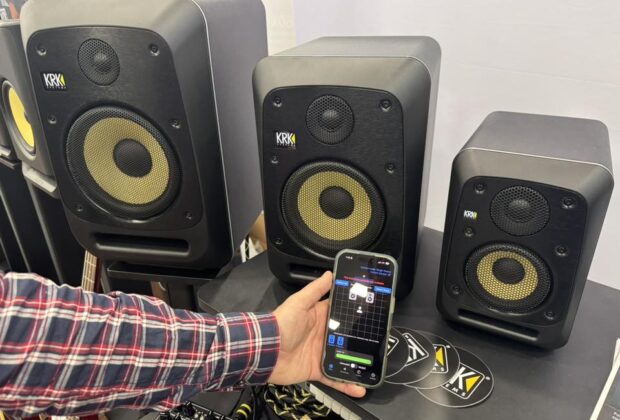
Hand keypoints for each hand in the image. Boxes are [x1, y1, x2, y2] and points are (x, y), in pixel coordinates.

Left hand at [270, 272, 365, 397]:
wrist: (265, 351)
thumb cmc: (282, 324)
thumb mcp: (299, 303)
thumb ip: (315, 290)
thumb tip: (330, 274)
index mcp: (319, 317)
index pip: (340, 313)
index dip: (355, 312)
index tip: (373, 312)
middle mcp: (322, 335)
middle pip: (346, 337)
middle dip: (362, 339)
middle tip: (381, 342)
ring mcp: (320, 354)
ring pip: (344, 359)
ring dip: (358, 363)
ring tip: (375, 367)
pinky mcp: (317, 371)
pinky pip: (335, 378)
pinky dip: (347, 384)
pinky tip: (360, 387)